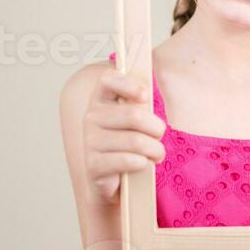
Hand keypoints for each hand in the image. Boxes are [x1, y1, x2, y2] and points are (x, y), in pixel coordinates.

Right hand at [82, 68, 166, 205]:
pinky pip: (129, 160)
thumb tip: (157, 69)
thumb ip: (141, 99)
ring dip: (155, 150)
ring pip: (136, 141)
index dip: (128, 84)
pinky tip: (143, 164)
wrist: (113, 181)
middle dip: (157, 128)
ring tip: (157, 154)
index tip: (145, 96)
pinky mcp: (94, 165)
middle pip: (134, 115)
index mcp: (100, 100)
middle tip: (160, 137)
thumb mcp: (135, 119)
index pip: (107, 80)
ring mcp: (90, 142)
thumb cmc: (129, 144)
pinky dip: (143, 163)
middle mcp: (91, 118)